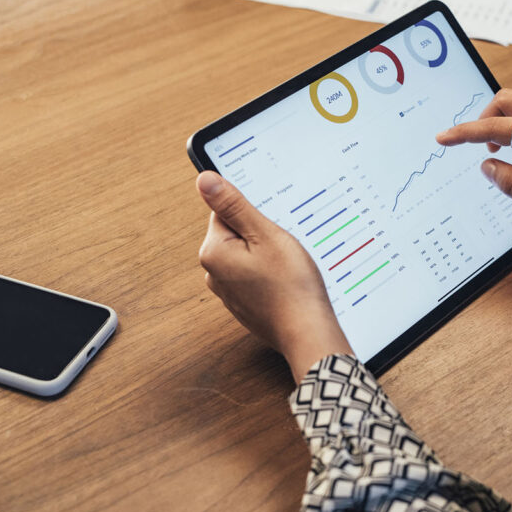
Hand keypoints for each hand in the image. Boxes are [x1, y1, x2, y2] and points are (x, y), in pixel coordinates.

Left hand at [196, 171, 352, 380]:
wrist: (307, 332)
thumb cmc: (290, 286)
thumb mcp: (265, 235)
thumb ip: (233, 206)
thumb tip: (204, 180)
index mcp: (213, 252)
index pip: (224, 212)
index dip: (253, 214)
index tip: (271, 226)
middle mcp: (214, 274)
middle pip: (235, 234)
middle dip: (260, 235)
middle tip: (282, 247)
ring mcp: (229, 292)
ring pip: (247, 256)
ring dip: (267, 256)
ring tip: (287, 267)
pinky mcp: (244, 304)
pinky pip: (254, 277)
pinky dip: (269, 275)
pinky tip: (286, 282)